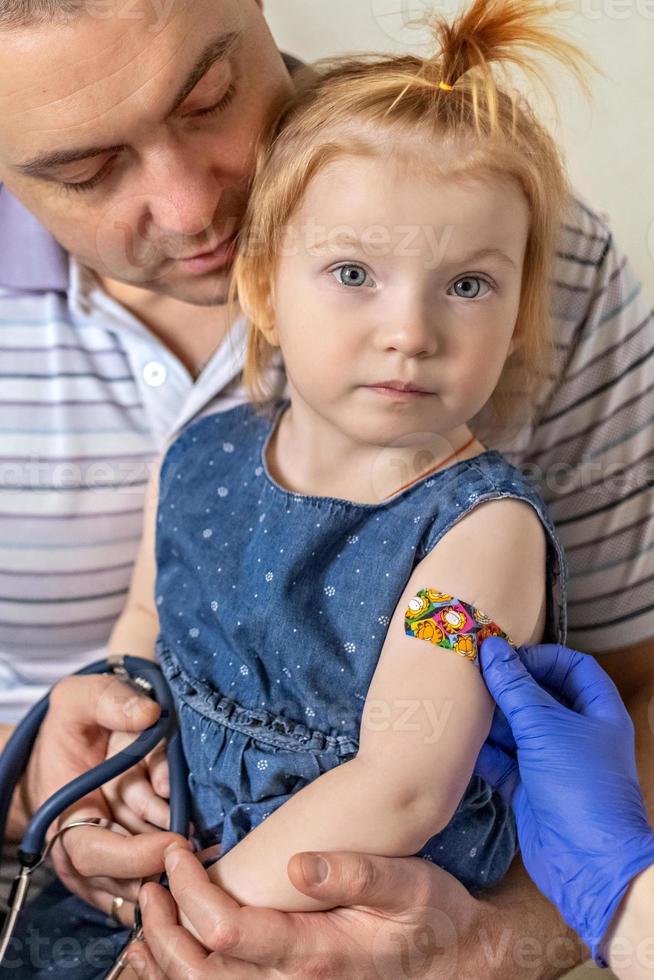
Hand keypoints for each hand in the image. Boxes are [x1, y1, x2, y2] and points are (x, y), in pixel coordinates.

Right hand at [22, 673, 185, 924]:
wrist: (62, 750)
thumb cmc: (70, 726)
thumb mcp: (80, 699)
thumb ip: (110, 701)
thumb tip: (150, 714)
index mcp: (63, 819)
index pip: (95, 854)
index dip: (136, 856)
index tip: (177, 839)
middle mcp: (82, 852)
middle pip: (130, 873)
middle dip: (169, 857)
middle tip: (208, 843)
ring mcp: (106, 864)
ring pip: (149, 874)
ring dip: (179, 861)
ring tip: (212, 846)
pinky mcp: (129, 866)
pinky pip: (159, 878)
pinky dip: (182, 872)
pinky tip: (208, 859)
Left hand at [125, 843, 517, 978]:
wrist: (461, 962)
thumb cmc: (433, 917)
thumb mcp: (408, 882)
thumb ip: (354, 872)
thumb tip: (296, 862)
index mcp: (317, 954)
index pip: (228, 932)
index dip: (190, 893)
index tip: (177, 852)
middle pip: (202, 973)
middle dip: (163, 930)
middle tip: (148, 884)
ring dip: (168, 955)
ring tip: (151, 910)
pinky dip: (192, 971)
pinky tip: (178, 945)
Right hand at [476, 638, 653, 962]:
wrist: (588, 863)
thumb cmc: (580, 786)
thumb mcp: (545, 727)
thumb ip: (515, 688)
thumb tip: (491, 648)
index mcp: (598, 711)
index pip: (573, 667)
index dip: (542, 656)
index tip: (507, 656)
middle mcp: (577, 733)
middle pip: (539, 696)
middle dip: (507, 686)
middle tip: (471, 674)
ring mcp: (552, 762)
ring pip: (517, 728)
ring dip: (490, 718)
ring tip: (459, 703)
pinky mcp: (530, 788)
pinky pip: (502, 760)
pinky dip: (483, 751)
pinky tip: (458, 741)